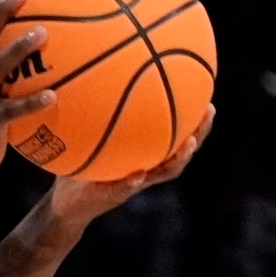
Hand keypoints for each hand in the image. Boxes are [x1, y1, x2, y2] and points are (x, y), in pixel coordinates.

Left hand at [41, 105, 214, 233]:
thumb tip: (93, 74)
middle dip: (199, 132)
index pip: (176, 133)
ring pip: (164, 172)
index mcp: (144, 153)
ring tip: (188, 144)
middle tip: (210, 111)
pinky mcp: (112, 196)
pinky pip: (126, 189)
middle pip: (181, 150)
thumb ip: (93, 114)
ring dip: (178, 159)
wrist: (66, 203)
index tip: (207, 96)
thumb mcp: (84, 135)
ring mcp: (133, 183)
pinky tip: (138, 175)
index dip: (194, 119)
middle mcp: (146, 167)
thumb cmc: (77, 164)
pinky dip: (132, 182)